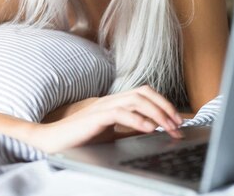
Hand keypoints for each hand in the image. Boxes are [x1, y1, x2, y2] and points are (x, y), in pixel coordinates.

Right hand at [30, 86, 183, 152]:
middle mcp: (111, 99)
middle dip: (165, 107)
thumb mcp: (113, 133)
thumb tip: (153, 130)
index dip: (163, 103)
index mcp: (116, 101)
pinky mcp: (96, 117)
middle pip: (144, 92)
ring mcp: (104, 106)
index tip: (177, 119)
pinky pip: (121, 114)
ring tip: (168, 128)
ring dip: (156, 113)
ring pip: (136, 100)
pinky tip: (149, 129)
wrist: (55, 141)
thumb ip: (131, 130)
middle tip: (178, 124)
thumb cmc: (82, 138)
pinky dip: (138, 120)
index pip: (145, 93)